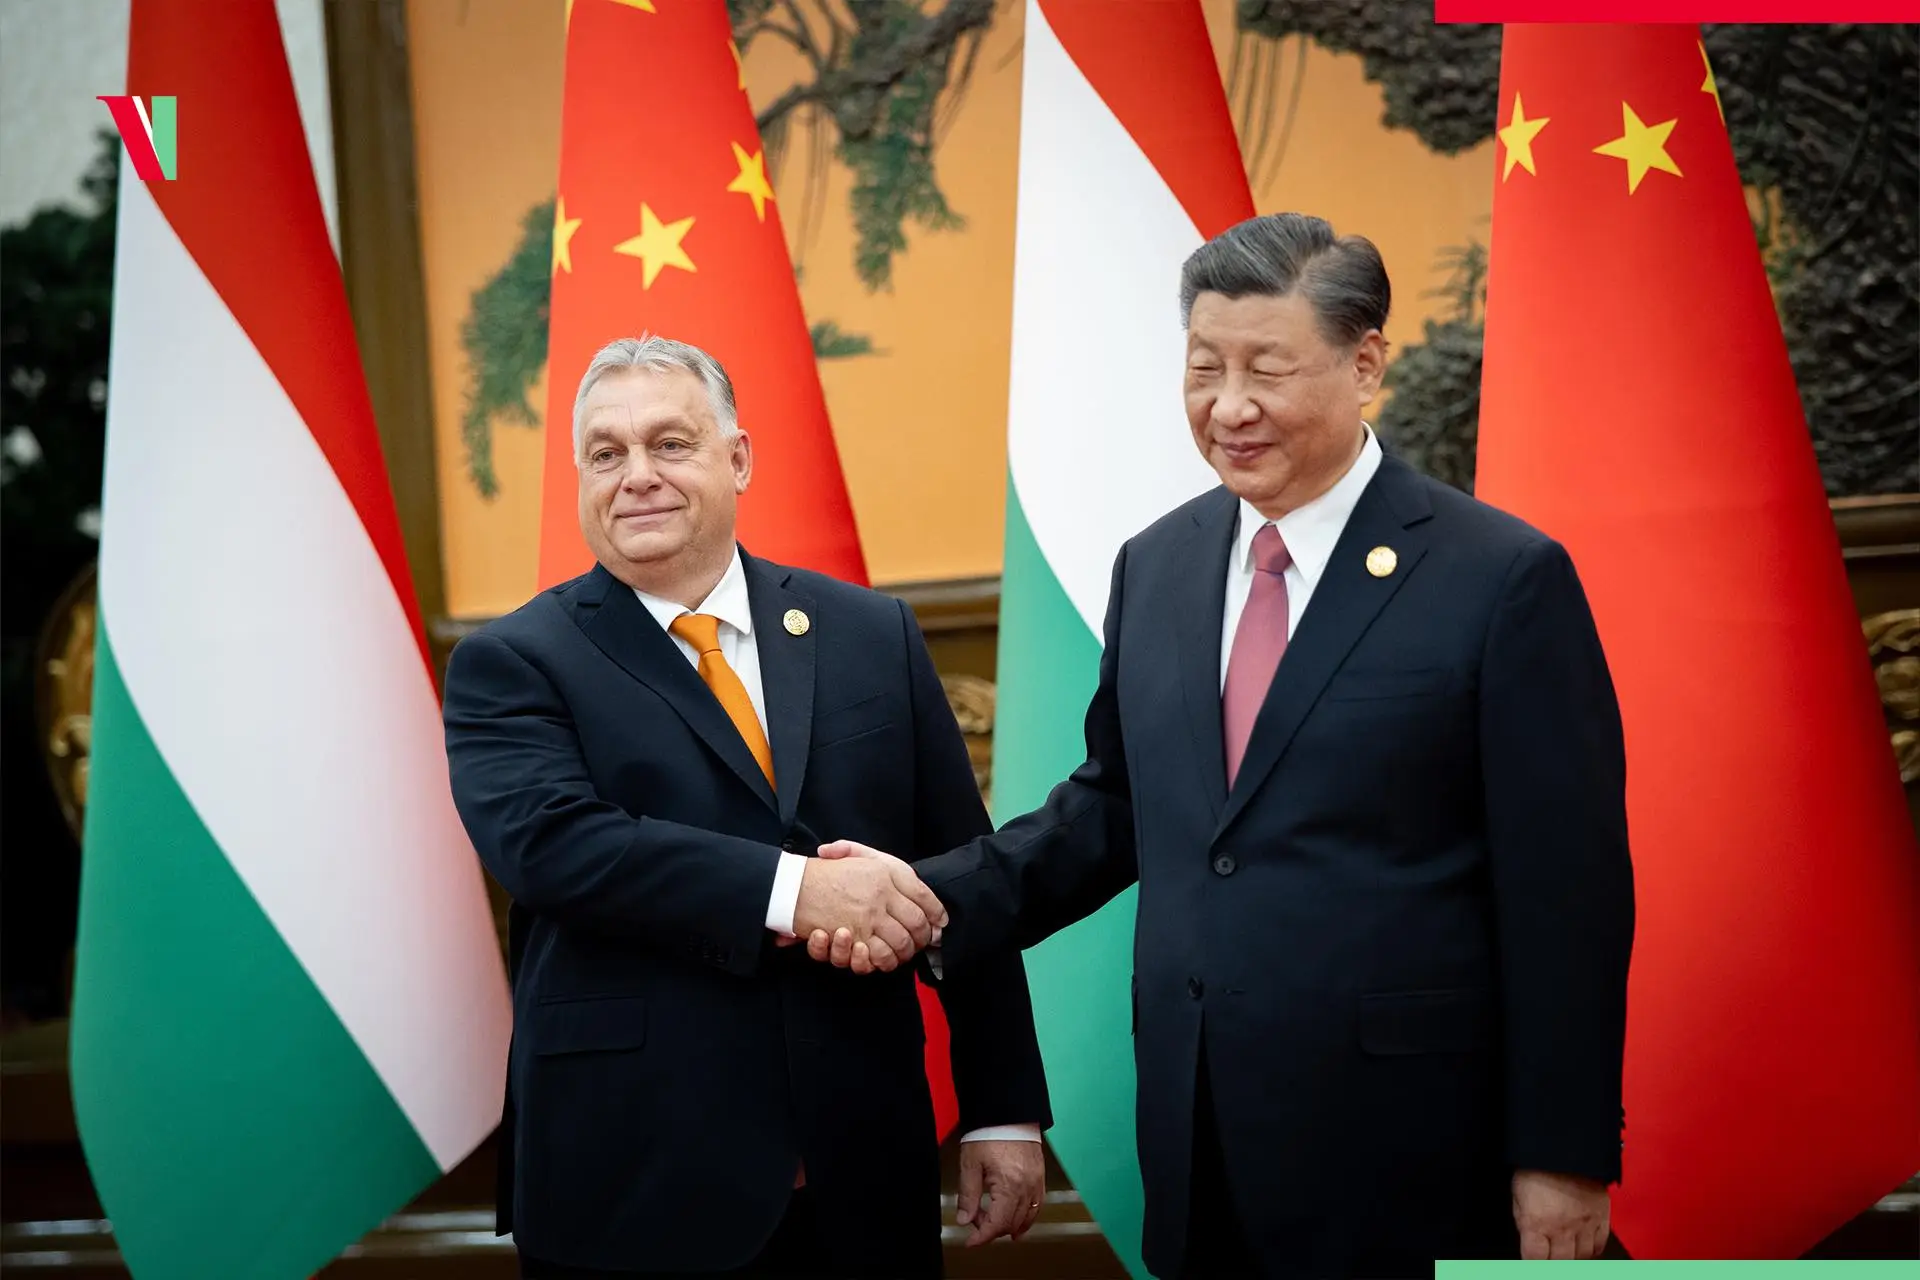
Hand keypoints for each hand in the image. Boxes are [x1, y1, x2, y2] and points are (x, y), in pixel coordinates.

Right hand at [791, 846, 945, 971]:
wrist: (795, 885)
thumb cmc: (830, 871)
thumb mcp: (858, 854)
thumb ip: (890, 867)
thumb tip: (913, 891)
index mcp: (887, 872)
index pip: (925, 896)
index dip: (936, 913)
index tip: (939, 923)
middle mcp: (882, 895)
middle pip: (918, 924)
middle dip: (923, 938)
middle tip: (922, 943)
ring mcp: (868, 918)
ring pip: (901, 944)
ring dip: (904, 952)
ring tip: (902, 951)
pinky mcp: (854, 937)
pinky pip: (879, 956)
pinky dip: (883, 959)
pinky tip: (880, 952)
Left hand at [956, 1140, 1044, 1246]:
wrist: (1008, 1112)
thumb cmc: (989, 1133)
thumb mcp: (971, 1164)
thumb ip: (968, 1195)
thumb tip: (965, 1220)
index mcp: (1009, 1186)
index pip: (997, 1224)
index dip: (982, 1237)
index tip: (970, 1243)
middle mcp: (1027, 1188)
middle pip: (1011, 1224)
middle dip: (992, 1229)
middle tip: (974, 1220)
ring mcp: (1036, 1183)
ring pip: (1026, 1218)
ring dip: (1009, 1225)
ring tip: (992, 1222)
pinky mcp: (1040, 1177)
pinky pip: (1037, 1206)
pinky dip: (1026, 1216)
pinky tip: (1016, 1218)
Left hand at [1512, 1169, 1609, 1259]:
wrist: (1563, 1147)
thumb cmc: (1536, 1168)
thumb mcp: (1518, 1196)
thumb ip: (1524, 1223)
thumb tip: (1530, 1242)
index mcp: (1537, 1221)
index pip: (1535, 1259)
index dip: (1532, 1263)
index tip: (1533, 1261)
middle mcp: (1563, 1227)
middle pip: (1561, 1263)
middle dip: (1552, 1262)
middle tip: (1549, 1255)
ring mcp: (1585, 1224)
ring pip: (1582, 1257)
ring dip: (1572, 1257)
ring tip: (1565, 1250)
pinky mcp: (1602, 1217)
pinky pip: (1599, 1245)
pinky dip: (1591, 1250)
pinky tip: (1582, 1245)